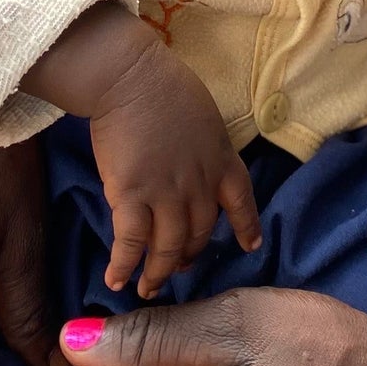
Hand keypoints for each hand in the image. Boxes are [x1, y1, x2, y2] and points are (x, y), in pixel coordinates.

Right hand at [90, 35, 261, 297]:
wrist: (131, 77)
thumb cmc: (164, 86)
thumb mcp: (204, 118)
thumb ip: (204, 149)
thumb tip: (192, 169)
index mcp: (221, 159)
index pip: (241, 200)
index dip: (246, 225)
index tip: (250, 245)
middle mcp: (199, 184)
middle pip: (200, 233)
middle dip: (189, 256)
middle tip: (178, 268)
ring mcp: (167, 193)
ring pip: (169, 248)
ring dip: (158, 273)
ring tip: (149, 288)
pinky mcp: (132, 197)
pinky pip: (131, 243)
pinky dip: (124, 266)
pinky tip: (116, 281)